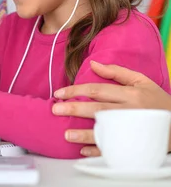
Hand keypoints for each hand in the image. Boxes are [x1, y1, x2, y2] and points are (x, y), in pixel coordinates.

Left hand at [52, 61, 170, 155]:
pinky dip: (99, 151)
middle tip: (56, 109)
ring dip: (84, 134)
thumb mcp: (142, 81)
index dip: (76, 91)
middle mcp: (131, 111)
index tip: (59, 93)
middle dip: (75, 109)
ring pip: (106, 131)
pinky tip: (83, 150)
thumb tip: (94, 64)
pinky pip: (116, 149)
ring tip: (66, 134)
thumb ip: (117, 72)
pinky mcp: (136, 145)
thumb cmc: (159, 102)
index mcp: (131, 94)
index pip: (97, 90)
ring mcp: (133, 130)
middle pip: (98, 109)